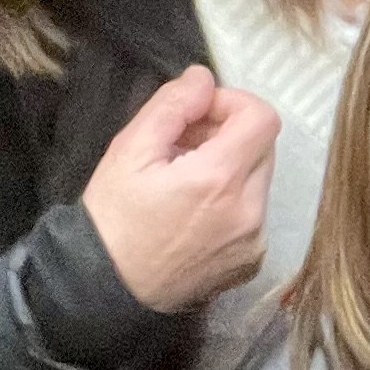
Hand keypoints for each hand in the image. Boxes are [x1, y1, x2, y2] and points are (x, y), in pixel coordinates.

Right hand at [81, 66, 278, 311]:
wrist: (106, 290)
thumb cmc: (113, 219)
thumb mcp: (129, 151)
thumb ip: (173, 106)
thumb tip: (205, 79)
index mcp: (220, 179)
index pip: (263, 118)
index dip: (232, 104)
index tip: (200, 115)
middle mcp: (250, 211)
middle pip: (263, 147)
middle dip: (228, 136)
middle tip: (183, 148)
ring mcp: (255, 241)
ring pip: (260, 180)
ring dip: (231, 170)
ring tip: (185, 184)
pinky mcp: (252, 261)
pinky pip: (255, 214)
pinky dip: (233, 204)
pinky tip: (194, 215)